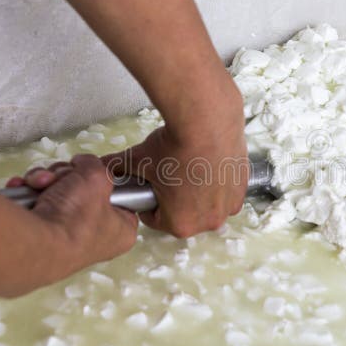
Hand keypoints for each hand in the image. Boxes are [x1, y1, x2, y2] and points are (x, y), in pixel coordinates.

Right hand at [7, 154, 137, 277]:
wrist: (36, 243)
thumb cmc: (76, 216)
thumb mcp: (96, 176)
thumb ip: (94, 164)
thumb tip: (82, 163)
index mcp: (121, 231)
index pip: (123, 199)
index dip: (107, 181)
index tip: (95, 173)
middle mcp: (97, 238)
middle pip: (85, 192)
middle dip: (67, 177)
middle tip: (64, 178)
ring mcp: (68, 238)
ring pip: (60, 194)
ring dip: (46, 182)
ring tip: (41, 184)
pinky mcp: (43, 236)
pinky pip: (40, 205)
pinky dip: (30, 194)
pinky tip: (25, 190)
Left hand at [103, 100, 247, 237]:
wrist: (208, 121)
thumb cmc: (174, 146)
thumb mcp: (139, 159)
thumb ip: (118, 167)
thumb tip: (103, 166)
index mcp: (180, 224)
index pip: (157, 219)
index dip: (149, 202)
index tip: (150, 187)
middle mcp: (209, 221)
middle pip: (186, 214)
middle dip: (177, 199)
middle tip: (170, 175)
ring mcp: (229, 205)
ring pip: (208, 204)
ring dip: (200, 192)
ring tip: (191, 167)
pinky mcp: (243, 187)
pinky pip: (227, 191)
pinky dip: (218, 181)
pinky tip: (208, 162)